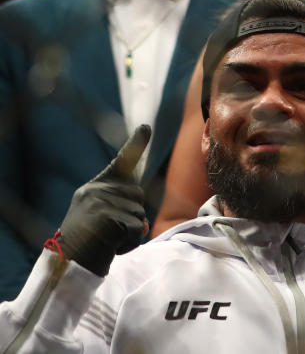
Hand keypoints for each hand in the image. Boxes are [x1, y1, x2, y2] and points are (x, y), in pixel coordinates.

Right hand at [56, 125, 150, 275]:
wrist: (66, 267)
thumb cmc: (86, 245)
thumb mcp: (100, 219)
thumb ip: (122, 209)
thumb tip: (145, 222)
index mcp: (93, 189)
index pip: (120, 163)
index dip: (136, 144)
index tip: (146, 128)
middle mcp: (96, 191)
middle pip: (138, 196)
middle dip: (133, 216)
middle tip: (108, 233)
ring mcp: (102, 203)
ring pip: (141, 214)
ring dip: (131, 232)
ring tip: (107, 241)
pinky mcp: (109, 218)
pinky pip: (138, 229)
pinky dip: (130, 242)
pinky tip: (110, 247)